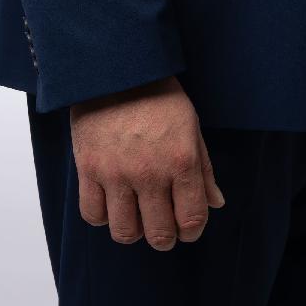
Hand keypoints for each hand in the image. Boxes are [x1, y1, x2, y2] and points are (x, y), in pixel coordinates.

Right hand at [69, 74, 225, 249]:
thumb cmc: (159, 95)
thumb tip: (216, 203)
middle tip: (163, 227)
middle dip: (165, 237)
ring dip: (134, 230)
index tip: (187, 229)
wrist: (116, 69)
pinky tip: (112, 202)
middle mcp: (150, 173)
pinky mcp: (88, 170)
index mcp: (181, 161)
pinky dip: (103, 216)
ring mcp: (116, 174)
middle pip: (159, 234)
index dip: (192, 232)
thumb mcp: (191, 125)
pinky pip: (92, 215)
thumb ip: (203, 169)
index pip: (192, 219)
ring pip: (124, 233)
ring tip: (136, 215)